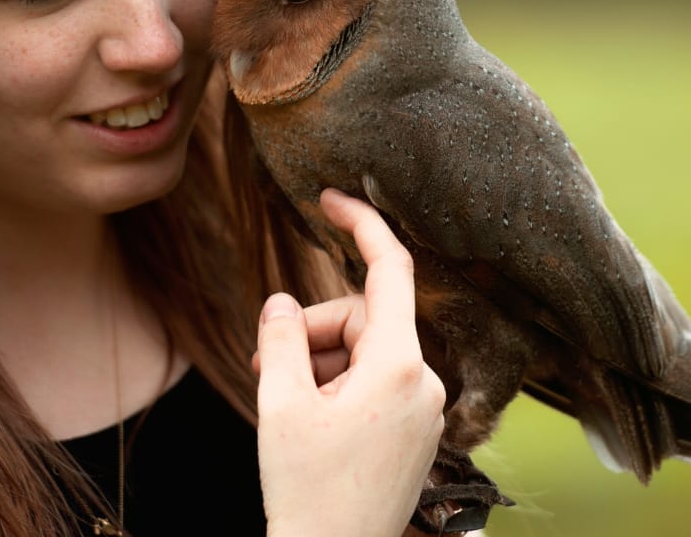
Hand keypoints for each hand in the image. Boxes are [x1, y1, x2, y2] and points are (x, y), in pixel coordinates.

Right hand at [255, 189, 444, 536]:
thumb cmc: (309, 492)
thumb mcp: (280, 404)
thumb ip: (280, 338)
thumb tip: (283, 302)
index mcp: (399, 367)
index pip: (390, 270)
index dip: (361, 224)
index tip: (330, 197)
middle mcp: (424, 383)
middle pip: (363, 319)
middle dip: (313, 332)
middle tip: (265, 364)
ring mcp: (425, 410)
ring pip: (366, 352)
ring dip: (320, 364)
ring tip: (284, 406)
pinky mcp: (417, 432)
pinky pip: (376, 383)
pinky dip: (338, 386)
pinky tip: (308, 422)